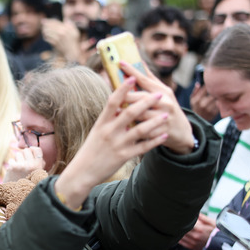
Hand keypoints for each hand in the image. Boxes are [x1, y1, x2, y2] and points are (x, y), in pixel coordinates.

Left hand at [4, 147, 44, 181]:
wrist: (17, 194)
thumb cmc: (28, 182)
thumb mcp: (38, 173)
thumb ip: (39, 162)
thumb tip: (34, 149)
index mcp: (39, 166)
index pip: (37, 149)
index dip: (33, 150)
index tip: (30, 153)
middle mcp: (31, 165)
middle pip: (26, 150)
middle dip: (24, 155)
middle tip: (24, 164)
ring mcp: (22, 166)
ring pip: (18, 154)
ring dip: (18, 159)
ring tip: (19, 169)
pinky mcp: (13, 167)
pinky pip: (11, 159)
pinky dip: (11, 164)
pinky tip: (14, 172)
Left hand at [41, 19, 80, 62]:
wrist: (72, 52)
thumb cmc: (74, 42)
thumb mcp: (75, 32)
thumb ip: (70, 25)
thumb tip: (66, 19)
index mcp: (65, 29)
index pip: (54, 22)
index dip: (48, 21)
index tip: (43, 20)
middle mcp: (60, 33)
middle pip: (49, 27)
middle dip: (44, 25)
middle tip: (42, 24)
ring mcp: (57, 38)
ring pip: (47, 32)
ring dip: (44, 30)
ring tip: (43, 29)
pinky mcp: (54, 44)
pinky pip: (47, 39)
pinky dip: (45, 36)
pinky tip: (45, 36)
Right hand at [54, 77, 167, 208]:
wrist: (83, 171)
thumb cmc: (91, 149)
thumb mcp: (96, 131)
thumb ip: (108, 118)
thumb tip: (120, 103)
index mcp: (101, 123)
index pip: (112, 102)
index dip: (122, 89)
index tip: (132, 78)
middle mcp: (109, 132)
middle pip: (130, 113)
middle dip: (146, 102)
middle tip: (159, 95)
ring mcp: (117, 144)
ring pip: (140, 130)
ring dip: (155, 121)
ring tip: (166, 115)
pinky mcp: (124, 156)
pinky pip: (143, 147)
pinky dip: (155, 141)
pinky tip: (164, 135)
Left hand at [120, 61, 194, 154]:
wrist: (182, 131)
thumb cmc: (167, 108)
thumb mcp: (163, 93)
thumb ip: (150, 79)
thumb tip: (139, 61)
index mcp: (164, 92)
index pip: (145, 80)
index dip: (132, 71)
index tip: (120, 63)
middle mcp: (165, 103)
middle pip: (142, 97)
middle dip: (127, 96)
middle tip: (113, 95)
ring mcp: (164, 118)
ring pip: (142, 115)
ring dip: (127, 114)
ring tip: (115, 113)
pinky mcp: (161, 132)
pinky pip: (145, 131)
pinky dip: (134, 130)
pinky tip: (123, 130)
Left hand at [178, 213, 215, 249]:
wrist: (221, 245)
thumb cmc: (217, 232)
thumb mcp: (212, 223)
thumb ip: (203, 217)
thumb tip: (196, 212)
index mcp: (199, 229)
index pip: (185, 223)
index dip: (181, 219)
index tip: (180, 217)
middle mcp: (195, 236)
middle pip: (181, 229)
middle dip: (179, 225)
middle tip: (176, 221)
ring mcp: (193, 242)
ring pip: (180, 236)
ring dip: (178, 232)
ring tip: (177, 228)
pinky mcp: (192, 247)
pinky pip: (181, 243)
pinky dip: (179, 238)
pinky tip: (179, 235)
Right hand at [190, 83, 218, 122]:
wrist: (198, 119)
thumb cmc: (195, 106)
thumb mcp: (192, 99)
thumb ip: (195, 91)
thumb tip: (198, 83)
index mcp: (197, 100)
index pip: (206, 89)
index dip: (209, 86)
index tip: (211, 84)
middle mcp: (202, 104)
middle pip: (213, 94)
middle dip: (215, 92)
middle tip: (217, 90)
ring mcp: (208, 109)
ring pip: (217, 99)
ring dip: (218, 97)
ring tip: (219, 95)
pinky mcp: (214, 113)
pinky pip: (219, 105)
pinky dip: (219, 103)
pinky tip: (218, 102)